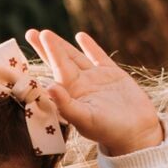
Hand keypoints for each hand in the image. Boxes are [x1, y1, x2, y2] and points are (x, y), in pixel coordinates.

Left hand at [23, 29, 162, 154]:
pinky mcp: (113, 75)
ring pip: (76, 57)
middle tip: (31, 33)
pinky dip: (90, 47)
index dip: (45, 53)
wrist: (137, 134)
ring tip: (47, 34)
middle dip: (47, 48)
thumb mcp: (85, 119)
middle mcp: (80, 85)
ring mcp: (96, 79)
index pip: (55, 70)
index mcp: (71, 95)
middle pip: (61, 61)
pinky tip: (80, 36)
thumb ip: (66, 105)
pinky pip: (98, 57)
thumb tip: (48, 87)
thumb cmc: (108, 131)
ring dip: (63, 46)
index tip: (33, 38)